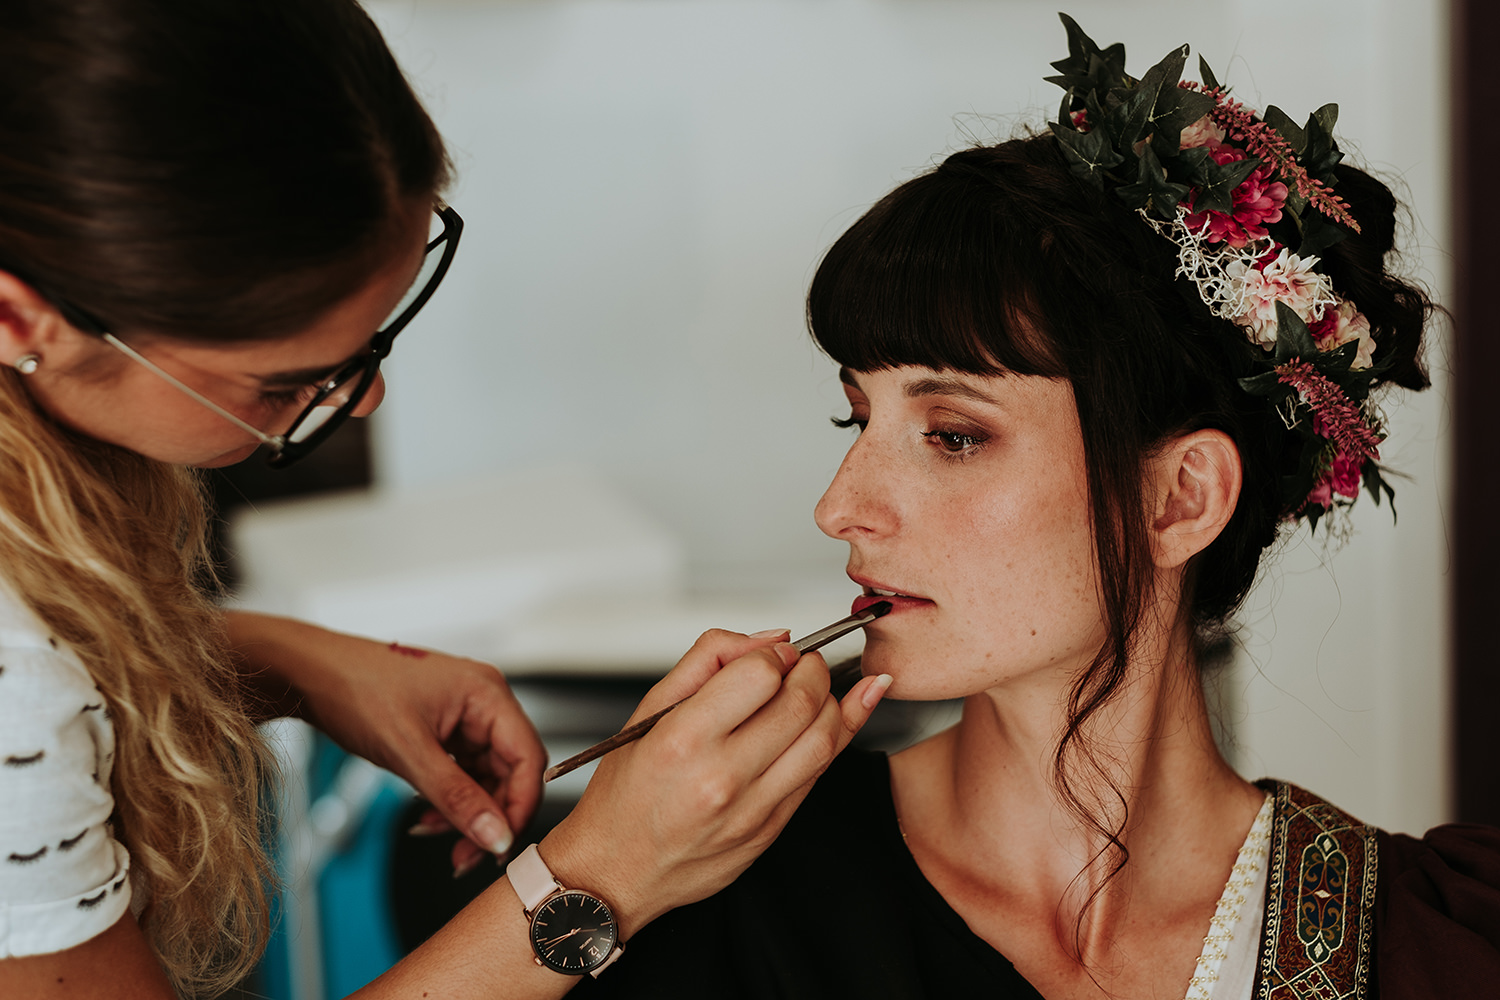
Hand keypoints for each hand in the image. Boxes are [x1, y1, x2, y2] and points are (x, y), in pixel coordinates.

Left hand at [226, 613, 544, 874]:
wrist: (309, 674)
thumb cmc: (354, 688)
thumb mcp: (408, 752)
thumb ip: (457, 798)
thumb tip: (496, 836)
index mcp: (487, 693)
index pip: (528, 758)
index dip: (520, 806)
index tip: (500, 845)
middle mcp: (484, 701)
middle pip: (510, 771)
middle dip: (490, 816)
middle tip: (465, 855)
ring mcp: (465, 715)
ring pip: (486, 777)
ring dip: (466, 812)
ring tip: (434, 833)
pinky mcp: (446, 729)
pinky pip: (463, 772)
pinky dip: (450, 798)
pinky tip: (427, 815)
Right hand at [536, 628, 890, 936]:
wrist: (617, 871)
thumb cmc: (624, 794)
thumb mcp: (647, 713)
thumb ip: (706, 661)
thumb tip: (766, 640)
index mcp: (683, 739)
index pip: (759, 675)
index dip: (776, 654)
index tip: (774, 653)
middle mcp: (720, 777)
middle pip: (800, 704)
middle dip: (814, 670)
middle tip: (805, 664)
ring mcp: (750, 809)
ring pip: (824, 740)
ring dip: (833, 702)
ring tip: (818, 689)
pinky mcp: (770, 831)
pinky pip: (818, 775)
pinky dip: (837, 738)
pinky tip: (845, 713)